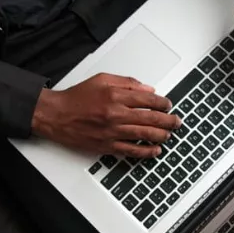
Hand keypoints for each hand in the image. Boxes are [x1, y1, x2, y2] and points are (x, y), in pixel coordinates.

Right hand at [31, 73, 180, 157]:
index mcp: (116, 96)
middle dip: (169, 121)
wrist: (56, 115)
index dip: (163, 103)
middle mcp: (116, 114)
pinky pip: (132, 151)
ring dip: (162, 135)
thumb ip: (127, 83)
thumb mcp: (102, 80)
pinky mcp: (107, 146)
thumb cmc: (77, 97)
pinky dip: (146, 152)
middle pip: (151, 118)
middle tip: (177, 122)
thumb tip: (148, 89)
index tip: (168, 105)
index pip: (149, 100)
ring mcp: (112, 132)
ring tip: (169, 134)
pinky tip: (155, 151)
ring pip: (145, 135)